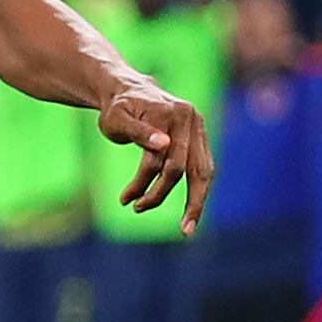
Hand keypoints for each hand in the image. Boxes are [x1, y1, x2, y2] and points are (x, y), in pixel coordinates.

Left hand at [98, 79, 216, 234]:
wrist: (127, 89)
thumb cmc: (118, 108)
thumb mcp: (117, 119)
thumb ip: (138, 132)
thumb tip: (163, 145)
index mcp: (173, 114)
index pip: (166, 162)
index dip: (147, 185)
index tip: (126, 201)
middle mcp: (191, 119)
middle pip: (195, 170)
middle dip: (191, 204)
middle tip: (185, 232)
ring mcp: (198, 127)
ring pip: (204, 172)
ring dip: (195, 201)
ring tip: (186, 228)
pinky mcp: (199, 136)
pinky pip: (202, 168)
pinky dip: (196, 189)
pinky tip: (189, 209)